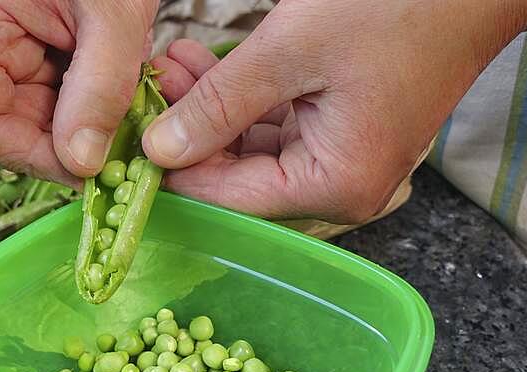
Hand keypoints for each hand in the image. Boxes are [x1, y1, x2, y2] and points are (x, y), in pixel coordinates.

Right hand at [0, 0, 157, 186]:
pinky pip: (76, 100)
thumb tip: (83, 162)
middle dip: (73, 143)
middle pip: (14, 130)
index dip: (25, 155)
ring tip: (138, 99)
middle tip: (128, 145)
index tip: (84, 165)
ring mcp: (25, 53)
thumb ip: (98, 87)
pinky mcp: (56, 54)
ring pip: (51, 122)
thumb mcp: (110, 11)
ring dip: (98, 125)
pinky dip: (110, 104)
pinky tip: (137, 84)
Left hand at [144, 0, 526, 223]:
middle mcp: (341, 187)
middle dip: (190, 132)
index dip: (174, 173)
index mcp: (335, 185)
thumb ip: (220, 106)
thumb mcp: (291, 52)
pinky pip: (278, 129)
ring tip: (174, 63)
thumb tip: (161, 150)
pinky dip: (243, 101)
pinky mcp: (344, 133)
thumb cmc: (397, 10)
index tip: (128, 143)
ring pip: (254, 150)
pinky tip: (209, 67)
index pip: (231, 198)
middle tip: (151, 85)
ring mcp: (344, 161)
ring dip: (212, 110)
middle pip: (240, 177)